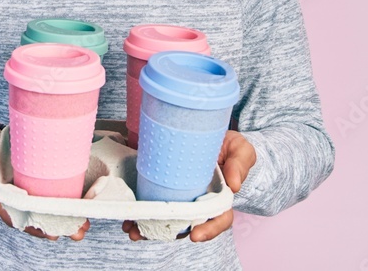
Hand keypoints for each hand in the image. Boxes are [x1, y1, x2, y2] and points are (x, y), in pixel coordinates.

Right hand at [0, 122, 89, 240]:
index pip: (14, 214)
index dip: (32, 224)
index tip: (50, 231)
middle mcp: (12, 196)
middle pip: (34, 217)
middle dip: (56, 225)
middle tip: (78, 231)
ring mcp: (25, 189)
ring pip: (45, 209)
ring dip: (65, 218)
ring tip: (84, 225)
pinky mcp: (36, 180)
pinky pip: (50, 194)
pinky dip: (66, 201)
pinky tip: (83, 206)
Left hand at [122, 131, 255, 241]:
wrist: (212, 133)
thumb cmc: (231, 147)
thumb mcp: (240, 150)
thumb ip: (239, 164)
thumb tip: (235, 185)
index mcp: (220, 198)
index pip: (219, 219)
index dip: (209, 229)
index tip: (195, 235)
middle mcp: (199, 202)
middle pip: (186, 224)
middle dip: (165, 232)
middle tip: (145, 234)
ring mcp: (182, 196)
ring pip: (167, 218)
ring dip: (148, 226)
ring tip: (131, 229)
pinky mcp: (167, 186)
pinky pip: (155, 201)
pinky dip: (141, 210)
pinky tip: (127, 215)